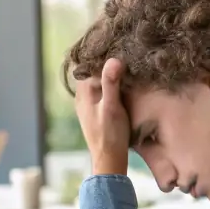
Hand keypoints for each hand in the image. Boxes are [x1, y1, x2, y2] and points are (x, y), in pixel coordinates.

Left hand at [74, 58, 130, 175]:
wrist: (109, 159)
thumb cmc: (110, 134)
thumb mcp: (112, 106)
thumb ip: (111, 83)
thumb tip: (114, 59)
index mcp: (83, 92)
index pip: (90, 64)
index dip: (104, 56)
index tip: (119, 49)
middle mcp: (83, 96)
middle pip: (94, 72)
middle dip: (108, 64)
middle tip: (126, 55)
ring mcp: (89, 103)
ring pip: (99, 81)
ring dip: (111, 75)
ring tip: (127, 67)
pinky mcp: (97, 110)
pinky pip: (103, 91)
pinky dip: (112, 85)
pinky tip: (124, 85)